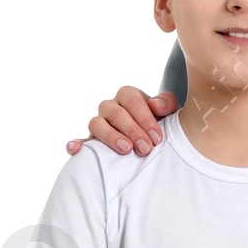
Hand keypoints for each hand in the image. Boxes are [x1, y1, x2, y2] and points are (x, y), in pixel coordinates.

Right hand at [65, 86, 179, 157]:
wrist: (154, 139)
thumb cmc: (163, 124)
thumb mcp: (171, 112)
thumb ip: (167, 104)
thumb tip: (156, 105)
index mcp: (128, 96)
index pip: (132, 100)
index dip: (144, 118)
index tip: (158, 138)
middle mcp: (111, 107)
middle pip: (115, 112)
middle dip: (131, 130)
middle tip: (146, 148)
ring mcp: (100, 123)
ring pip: (96, 123)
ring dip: (110, 136)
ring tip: (125, 150)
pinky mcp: (92, 141)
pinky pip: (82, 140)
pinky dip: (77, 143)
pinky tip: (76, 150)